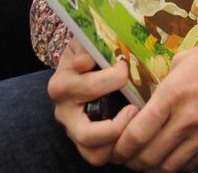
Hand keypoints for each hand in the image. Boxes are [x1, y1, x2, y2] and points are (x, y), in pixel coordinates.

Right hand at [47, 38, 141, 166]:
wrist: (80, 60)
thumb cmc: (88, 50)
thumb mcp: (87, 41)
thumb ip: (88, 46)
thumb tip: (86, 61)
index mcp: (62, 84)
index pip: (90, 88)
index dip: (116, 77)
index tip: (128, 66)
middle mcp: (63, 111)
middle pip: (87, 133)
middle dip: (115, 126)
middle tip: (135, 109)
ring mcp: (72, 129)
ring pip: (93, 152)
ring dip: (117, 142)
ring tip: (134, 122)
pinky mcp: (84, 141)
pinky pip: (99, 155)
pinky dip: (116, 149)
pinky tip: (132, 131)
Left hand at [109, 25, 197, 171]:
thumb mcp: (184, 60)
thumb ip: (162, 83)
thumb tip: (145, 100)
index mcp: (174, 94)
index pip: (137, 135)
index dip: (120, 147)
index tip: (115, 145)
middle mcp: (188, 119)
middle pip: (148, 157)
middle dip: (131, 161)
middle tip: (125, 155)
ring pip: (168, 168)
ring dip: (151, 168)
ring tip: (144, 160)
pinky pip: (190, 166)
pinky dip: (174, 167)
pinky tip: (168, 158)